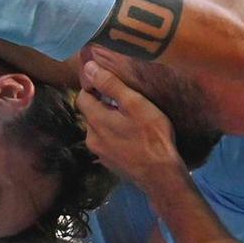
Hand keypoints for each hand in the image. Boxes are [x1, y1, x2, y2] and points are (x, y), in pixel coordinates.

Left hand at [77, 56, 183, 188]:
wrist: (161, 175)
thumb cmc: (152, 136)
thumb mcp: (135, 104)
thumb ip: (110, 85)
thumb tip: (88, 67)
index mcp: (95, 120)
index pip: (82, 96)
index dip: (94, 87)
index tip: (110, 84)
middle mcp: (91, 138)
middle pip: (91, 113)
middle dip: (103, 105)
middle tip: (126, 102)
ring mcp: (100, 153)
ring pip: (99, 129)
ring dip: (110, 122)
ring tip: (131, 120)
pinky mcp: (109, 164)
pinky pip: (108, 144)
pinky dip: (115, 137)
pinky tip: (132, 137)